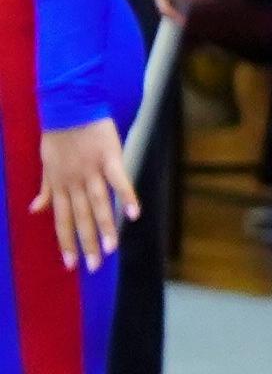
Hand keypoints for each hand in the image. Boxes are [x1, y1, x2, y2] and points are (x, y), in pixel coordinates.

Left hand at [34, 124, 134, 273]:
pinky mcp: (109, 157)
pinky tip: (135, 213)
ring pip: (97, 204)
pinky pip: (118, 180)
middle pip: (80, 218)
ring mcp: (91, 171)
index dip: (66, 242)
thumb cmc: (57, 135)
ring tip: (112, 248)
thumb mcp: (46, 164)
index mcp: (59, 185)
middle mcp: (73, 182)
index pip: (61, 220)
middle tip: (93, 266)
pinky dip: (126, 196)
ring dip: (105, 227)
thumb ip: (45, 189)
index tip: (70, 264)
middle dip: (87, 243)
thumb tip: (35, 210)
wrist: (68, 107)